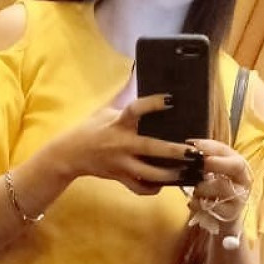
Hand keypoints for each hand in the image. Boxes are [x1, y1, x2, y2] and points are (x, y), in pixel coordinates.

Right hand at [57, 93, 197, 195]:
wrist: (70, 154)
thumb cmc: (91, 128)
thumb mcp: (106, 110)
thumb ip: (125, 98)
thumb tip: (138, 75)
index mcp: (119, 123)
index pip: (136, 109)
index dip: (153, 103)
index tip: (171, 99)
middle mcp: (122, 143)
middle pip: (151, 147)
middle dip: (174, 151)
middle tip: (193, 151)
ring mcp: (121, 163)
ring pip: (149, 173)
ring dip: (170, 174)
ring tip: (188, 171)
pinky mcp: (120, 178)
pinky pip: (139, 188)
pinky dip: (153, 188)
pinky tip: (165, 184)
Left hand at [185, 139, 250, 231]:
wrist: (224, 217)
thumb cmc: (217, 191)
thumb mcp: (214, 173)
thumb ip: (206, 160)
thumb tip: (189, 146)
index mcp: (238, 165)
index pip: (226, 150)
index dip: (209, 146)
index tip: (192, 144)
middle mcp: (243, 179)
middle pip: (236, 165)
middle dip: (215, 162)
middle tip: (198, 164)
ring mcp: (240, 197)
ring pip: (223, 186)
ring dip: (203, 187)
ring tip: (195, 190)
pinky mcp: (231, 213)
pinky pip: (214, 206)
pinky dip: (198, 203)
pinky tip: (193, 203)